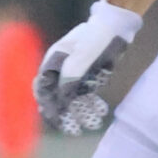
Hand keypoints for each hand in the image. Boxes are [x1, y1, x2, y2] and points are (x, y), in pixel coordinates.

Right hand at [35, 0, 142, 133]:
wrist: (114, 26)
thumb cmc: (95, 38)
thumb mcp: (82, 58)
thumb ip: (70, 78)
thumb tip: (63, 98)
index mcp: (52, 63)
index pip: (43, 89)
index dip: (47, 106)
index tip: (56, 119)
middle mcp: (60, 70)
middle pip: (58, 97)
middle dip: (65, 114)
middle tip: (74, 130)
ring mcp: (74, 74)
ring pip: (74, 98)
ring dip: (82, 111)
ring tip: (94, 123)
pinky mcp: (88, 76)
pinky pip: (87, 94)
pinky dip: (93, 104)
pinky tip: (101, 112)